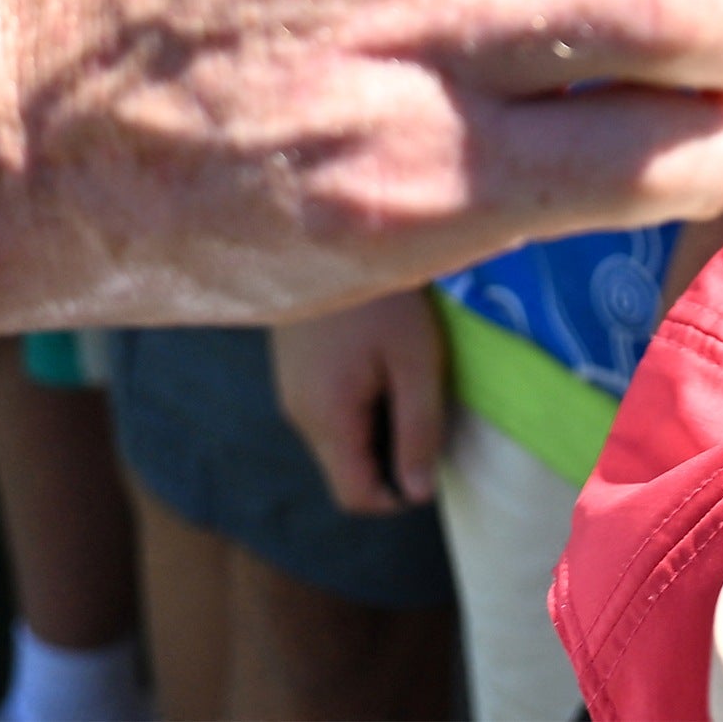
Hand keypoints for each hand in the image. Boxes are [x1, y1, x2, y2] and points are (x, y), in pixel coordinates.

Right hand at [270, 285, 445, 516]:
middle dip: (389, 458)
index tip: (431, 459)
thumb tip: (419, 492)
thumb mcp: (416, 360)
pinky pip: (328, 408)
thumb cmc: (382, 294)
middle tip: (426, 411)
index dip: (397, 496)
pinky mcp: (293, 367)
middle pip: (346, 469)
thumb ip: (418, 429)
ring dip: (375, 427)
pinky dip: (358, 403)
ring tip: (405, 379)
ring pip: (337, 438)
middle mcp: (299, 413)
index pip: (355, 496)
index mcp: (327, 418)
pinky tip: (380, 361)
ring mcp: (290, 388)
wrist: (326, 226)